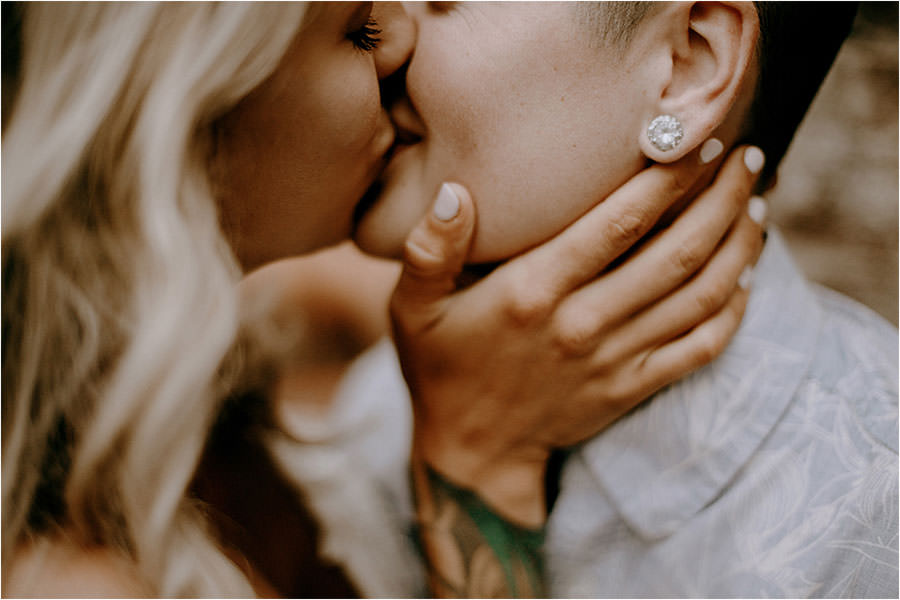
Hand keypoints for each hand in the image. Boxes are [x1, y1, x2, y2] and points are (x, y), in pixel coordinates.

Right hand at [392, 143, 765, 526]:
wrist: (473, 450)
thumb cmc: (442, 366)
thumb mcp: (413, 305)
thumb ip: (429, 248)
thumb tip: (455, 191)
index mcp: (533, 292)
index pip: (617, 224)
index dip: (666, 180)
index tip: (696, 142)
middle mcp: (582, 323)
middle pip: (676, 253)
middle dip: (720, 199)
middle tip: (747, 159)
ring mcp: (614, 360)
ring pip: (699, 296)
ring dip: (739, 248)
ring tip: (756, 207)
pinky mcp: (632, 388)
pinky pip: (700, 348)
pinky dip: (733, 311)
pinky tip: (746, 277)